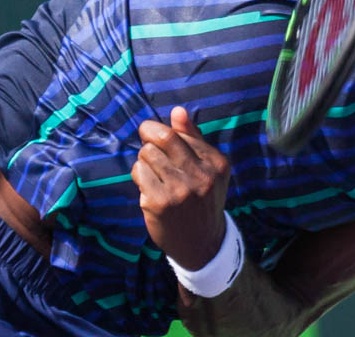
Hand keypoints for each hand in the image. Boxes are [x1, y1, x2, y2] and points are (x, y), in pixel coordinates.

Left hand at [131, 106, 231, 269]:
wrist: (202, 243)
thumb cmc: (203, 200)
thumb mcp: (209, 169)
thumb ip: (194, 138)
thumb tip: (177, 110)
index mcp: (215, 163)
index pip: (180, 134)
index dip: (160, 131)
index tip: (153, 136)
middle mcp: (201, 175)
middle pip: (162, 138)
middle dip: (148, 137)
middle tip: (146, 144)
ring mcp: (180, 190)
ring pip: (147, 155)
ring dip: (144, 160)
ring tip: (151, 172)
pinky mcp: (159, 203)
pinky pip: (139, 174)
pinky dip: (139, 176)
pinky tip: (148, 187)